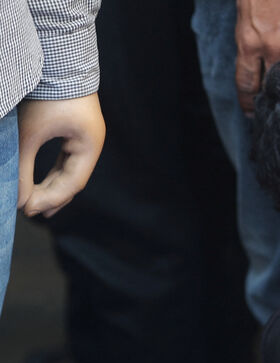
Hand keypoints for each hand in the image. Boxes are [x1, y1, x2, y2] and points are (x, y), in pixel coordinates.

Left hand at [17, 94, 104, 217]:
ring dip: (52, 188)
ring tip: (36, 205)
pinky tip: (43, 183)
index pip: (72, 183)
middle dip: (51, 198)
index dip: (50, 200)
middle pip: (73, 181)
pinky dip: (53, 175)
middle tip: (28, 212)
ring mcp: (85, 139)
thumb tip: (16, 198)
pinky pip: (66, 161)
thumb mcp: (30, 133)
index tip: (26, 210)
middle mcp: (91, 145)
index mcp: (89, 146)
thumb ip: (23, 166)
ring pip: (70, 172)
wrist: (59, 62)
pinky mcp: (75, 132)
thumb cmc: (47, 94)